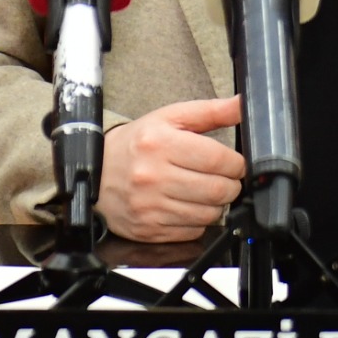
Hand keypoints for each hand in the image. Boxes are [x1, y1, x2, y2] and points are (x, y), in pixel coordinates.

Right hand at [96, 96, 245, 242]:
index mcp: (160, 143)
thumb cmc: (137, 144)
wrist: (96, 173)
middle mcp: (153, 176)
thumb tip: (242, 105)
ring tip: (205, 191)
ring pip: (209, 214)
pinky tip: (188, 205)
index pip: (218, 159)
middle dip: (231, 185)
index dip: (236, 163)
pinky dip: (198, 220)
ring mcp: (150, 207)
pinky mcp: (149, 230)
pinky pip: (192, 232)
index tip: (235, 163)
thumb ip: (210, 111)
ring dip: (217, 204)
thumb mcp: (169, 118)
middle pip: (217, 190)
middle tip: (225, 178)